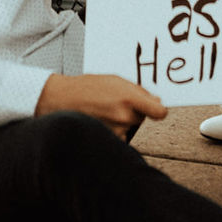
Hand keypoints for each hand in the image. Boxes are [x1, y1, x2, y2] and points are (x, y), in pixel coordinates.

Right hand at [35, 72, 167, 138]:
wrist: (61, 100)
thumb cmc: (86, 87)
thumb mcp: (115, 80)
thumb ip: (138, 91)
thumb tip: (156, 102)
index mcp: (128, 98)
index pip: (159, 112)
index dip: (160, 111)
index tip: (158, 110)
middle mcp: (124, 117)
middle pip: (141, 118)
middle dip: (133, 112)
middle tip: (115, 104)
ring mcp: (116, 132)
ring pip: (129, 128)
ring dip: (122, 122)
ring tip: (104, 111)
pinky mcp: (106, 141)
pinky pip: (118, 137)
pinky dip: (113, 131)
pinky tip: (100, 120)